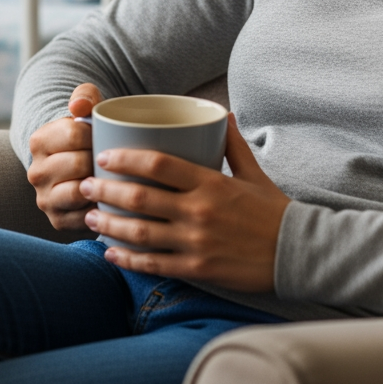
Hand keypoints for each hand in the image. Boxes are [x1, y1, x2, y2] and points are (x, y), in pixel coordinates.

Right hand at [27, 83, 102, 229]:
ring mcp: (44, 198)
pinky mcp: (57, 221)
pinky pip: (84, 217)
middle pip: (79, 163)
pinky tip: (109, 198)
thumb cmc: (89, 133)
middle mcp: (35, 171)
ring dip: (100, 185)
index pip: (74, 134)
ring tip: (113, 177)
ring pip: (79, 191)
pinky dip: (100, 208)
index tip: (106, 136)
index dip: (98, 134)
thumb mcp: (87, 108)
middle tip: (114, 158)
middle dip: (102, 160)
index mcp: (39, 140)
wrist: (81, 162)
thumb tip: (78, 107)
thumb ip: (85, 96)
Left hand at [79, 114, 290, 291]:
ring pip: (141, 233)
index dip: (126, 159)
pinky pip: (155, 264)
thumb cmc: (272, 210)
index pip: (158, 164)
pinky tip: (110, 252)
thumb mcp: (253, 171)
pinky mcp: (198, 269)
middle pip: (141, 198)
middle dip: (106, 191)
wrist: (297, 253)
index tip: (104, 156)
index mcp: (210, 182)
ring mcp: (196, 243)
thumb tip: (222, 113)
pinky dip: (128, 259)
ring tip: (89, 217)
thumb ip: (232, 143)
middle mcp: (199, 211)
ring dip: (109, 224)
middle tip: (84, 185)